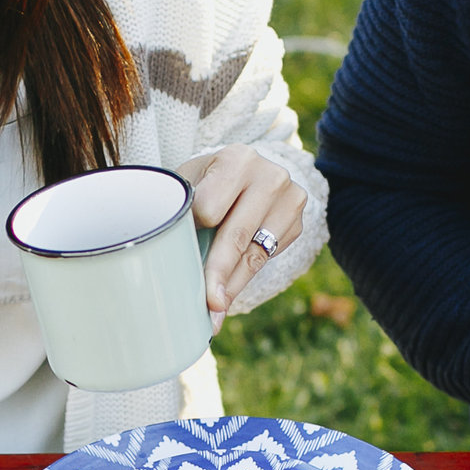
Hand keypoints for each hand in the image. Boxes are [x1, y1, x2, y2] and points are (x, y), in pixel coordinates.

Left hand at [177, 147, 308, 317]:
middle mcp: (271, 177)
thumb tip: (171, 264)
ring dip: (232, 286)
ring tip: (215, 310)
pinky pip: (267, 260)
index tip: (175, 248)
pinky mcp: (298, 224)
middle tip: (207, 306)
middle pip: (236, 236)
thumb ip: (182, 211)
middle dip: (218, 275)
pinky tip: (230, 287)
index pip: (209, 209)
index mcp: (238, 159)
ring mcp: (291, 201)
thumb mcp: (192, 181)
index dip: (191, 230)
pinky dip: (244, 277)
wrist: (248, 174)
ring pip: (254, 256)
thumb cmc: (210, 181)